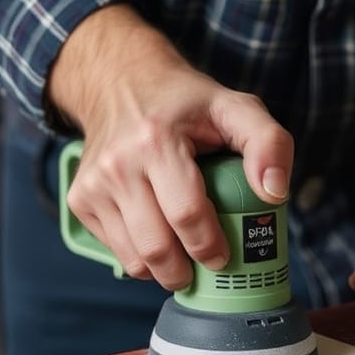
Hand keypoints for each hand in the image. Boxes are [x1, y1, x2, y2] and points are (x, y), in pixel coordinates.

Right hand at [48, 4, 292, 288]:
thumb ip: (268, 144)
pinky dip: (140, 256)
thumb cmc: (186, 103)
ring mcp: (93, 185)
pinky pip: (116, 250)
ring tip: (184, 257)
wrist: (120, 83)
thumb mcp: (236, 108)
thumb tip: (275, 193)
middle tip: (205, 266)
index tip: (224, 256)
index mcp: (155, 141)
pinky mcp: (80, 200)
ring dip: (164, 270)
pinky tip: (158, 235)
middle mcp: (117, 164)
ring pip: (133, 258)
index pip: (187, 214)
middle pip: (156, 247)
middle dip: (186, 271)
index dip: (210, 246)